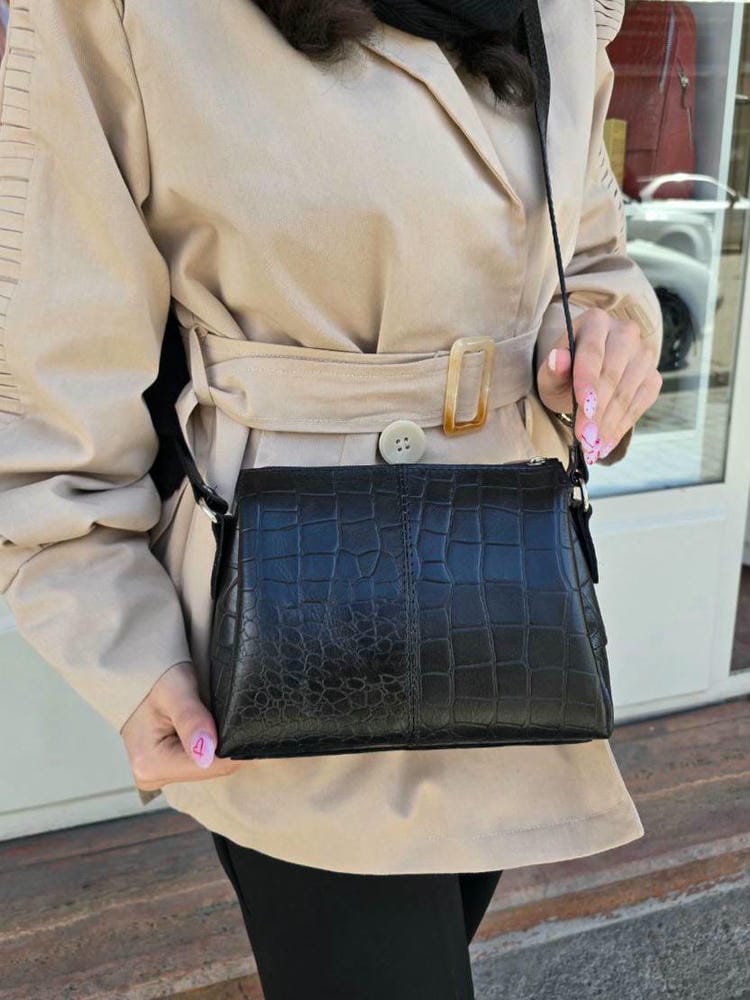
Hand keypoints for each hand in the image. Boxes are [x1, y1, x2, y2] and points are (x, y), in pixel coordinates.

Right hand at [120, 661, 242, 791]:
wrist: (135, 674)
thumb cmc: (154, 676)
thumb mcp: (175, 690)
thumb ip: (192, 719)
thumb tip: (207, 751)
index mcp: (151, 764)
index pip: (212, 767)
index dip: (235, 746)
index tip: (245, 722)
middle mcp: (153, 777)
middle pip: (212, 769)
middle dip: (226, 744)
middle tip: (227, 713)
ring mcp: (160, 775)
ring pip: (209, 766)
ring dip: (219, 744)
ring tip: (215, 717)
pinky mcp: (167, 769)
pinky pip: (200, 761)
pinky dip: (210, 744)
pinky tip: (209, 727)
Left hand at [536, 307, 662, 463]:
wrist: (586, 378)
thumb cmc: (564, 374)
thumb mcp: (550, 374)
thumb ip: (552, 370)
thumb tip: (557, 359)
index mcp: (595, 322)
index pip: (592, 354)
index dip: (588, 385)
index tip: (583, 411)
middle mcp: (624, 331)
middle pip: (613, 375)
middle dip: (598, 411)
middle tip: (584, 439)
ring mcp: (643, 353)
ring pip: (628, 391)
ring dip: (610, 423)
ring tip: (592, 446)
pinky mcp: (653, 376)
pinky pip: (641, 402)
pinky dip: (622, 425)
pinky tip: (607, 442)